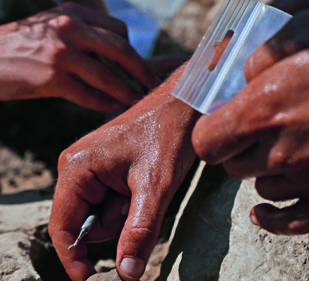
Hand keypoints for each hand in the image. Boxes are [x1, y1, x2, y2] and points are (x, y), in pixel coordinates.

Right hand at [0, 2, 157, 111]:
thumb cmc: (24, 47)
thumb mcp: (54, 28)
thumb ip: (83, 35)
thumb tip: (114, 56)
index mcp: (73, 13)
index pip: (117, 30)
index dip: (133, 51)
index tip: (140, 67)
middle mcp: (69, 28)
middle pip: (121, 49)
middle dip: (141, 71)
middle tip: (153, 85)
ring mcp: (60, 53)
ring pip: (107, 76)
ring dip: (127, 92)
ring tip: (138, 102)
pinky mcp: (52, 78)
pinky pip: (89, 95)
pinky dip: (104, 104)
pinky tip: (112, 108)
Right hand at [48, 69, 198, 280]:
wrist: (184, 106)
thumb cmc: (168, 137)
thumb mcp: (155, 188)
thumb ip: (139, 232)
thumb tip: (126, 274)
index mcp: (76, 170)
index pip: (62, 227)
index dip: (75, 259)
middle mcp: (78, 169)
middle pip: (87, 224)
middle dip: (117, 225)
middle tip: (143, 203)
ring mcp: (93, 169)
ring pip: (105, 215)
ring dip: (129, 213)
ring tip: (149, 186)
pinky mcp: (109, 170)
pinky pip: (115, 202)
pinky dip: (134, 204)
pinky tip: (148, 183)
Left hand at [192, 8, 308, 233]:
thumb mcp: (305, 27)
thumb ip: (259, 57)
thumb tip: (239, 78)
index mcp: (263, 113)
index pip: (207, 143)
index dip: (210, 132)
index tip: (221, 122)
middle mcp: (282, 153)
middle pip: (233, 167)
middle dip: (239, 149)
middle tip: (256, 130)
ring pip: (262, 187)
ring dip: (263, 171)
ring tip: (281, 149)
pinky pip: (293, 222)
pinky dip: (273, 219)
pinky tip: (261, 212)